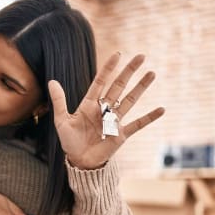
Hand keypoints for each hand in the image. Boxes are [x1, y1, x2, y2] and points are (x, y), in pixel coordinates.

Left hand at [48, 53, 164, 169]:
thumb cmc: (70, 141)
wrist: (79, 161)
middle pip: (119, 86)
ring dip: (141, 88)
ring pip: (130, 101)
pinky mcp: (121, 135)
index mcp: (90, 104)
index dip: (109, 68)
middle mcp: (104, 110)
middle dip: (129, 71)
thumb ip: (59, 101)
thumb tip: (52, 81)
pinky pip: (137, 124)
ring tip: (152, 74)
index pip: (101, 82)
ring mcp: (114, 121)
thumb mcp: (62, 121)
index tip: (118, 54)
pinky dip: (149, 118)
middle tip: (141, 56)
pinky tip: (162, 109)